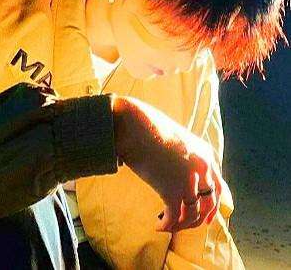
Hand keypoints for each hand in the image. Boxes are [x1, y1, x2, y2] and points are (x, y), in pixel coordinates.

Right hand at [112, 96, 221, 231]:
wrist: (135, 126)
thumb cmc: (149, 128)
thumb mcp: (178, 139)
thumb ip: (185, 156)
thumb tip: (177, 172)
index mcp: (206, 155)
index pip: (218, 186)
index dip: (213, 205)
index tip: (207, 217)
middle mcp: (204, 169)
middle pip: (209, 203)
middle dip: (199, 219)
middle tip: (188, 226)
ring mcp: (190, 181)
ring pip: (193, 214)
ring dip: (181, 224)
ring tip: (167, 225)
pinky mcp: (173, 191)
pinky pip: (175, 217)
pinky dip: (168, 225)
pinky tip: (158, 225)